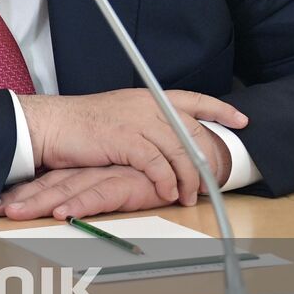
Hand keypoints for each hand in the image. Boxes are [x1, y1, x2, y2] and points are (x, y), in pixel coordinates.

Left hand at [0, 166, 172, 220]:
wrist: (183, 163)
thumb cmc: (147, 174)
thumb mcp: (112, 182)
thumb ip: (88, 190)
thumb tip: (58, 205)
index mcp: (83, 170)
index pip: (45, 181)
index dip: (21, 192)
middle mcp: (90, 171)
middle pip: (49, 186)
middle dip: (22, 199)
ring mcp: (107, 175)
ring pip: (67, 190)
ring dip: (40, 203)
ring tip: (17, 213)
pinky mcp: (127, 184)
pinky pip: (101, 196)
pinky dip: (82, 206)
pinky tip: (65, 214)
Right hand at [19, 89, 245, 206]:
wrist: (51, 124)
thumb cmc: (79, 123)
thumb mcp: (118, 114)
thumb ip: (144, 122)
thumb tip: (162, 140)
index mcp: (147, 97)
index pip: (193, 98)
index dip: (220, 109)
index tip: (241, 120)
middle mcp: (147, 105)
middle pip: (191, 132)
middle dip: (206, 159)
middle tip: (211, 182)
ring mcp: (138, 121)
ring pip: (179, 151)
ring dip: (188, 178)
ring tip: (188, 196)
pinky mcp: (126, 140)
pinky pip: (157, 165)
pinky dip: (166, 181)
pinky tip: (167, 193)